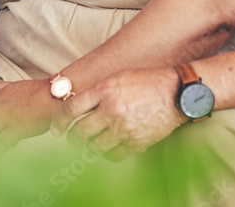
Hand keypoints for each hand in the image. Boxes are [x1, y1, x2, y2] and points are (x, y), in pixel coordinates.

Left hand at [51, 67, 186, 161]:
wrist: (177, 93)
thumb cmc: (146, 81)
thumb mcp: (118, 77)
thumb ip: (97, 91)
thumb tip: (76, 105)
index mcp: (105, 90)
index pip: (71, 108)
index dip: (59, 121)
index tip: (57, 129)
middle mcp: (112, 110)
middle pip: (80, 132)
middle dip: (72, 137)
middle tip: (73, 138)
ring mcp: (124, 128)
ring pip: (94, 147)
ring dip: (89, 147)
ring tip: (91, 143)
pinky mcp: (137, 142)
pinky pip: (113, 156)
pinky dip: (107, 154)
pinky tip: (108, 148)